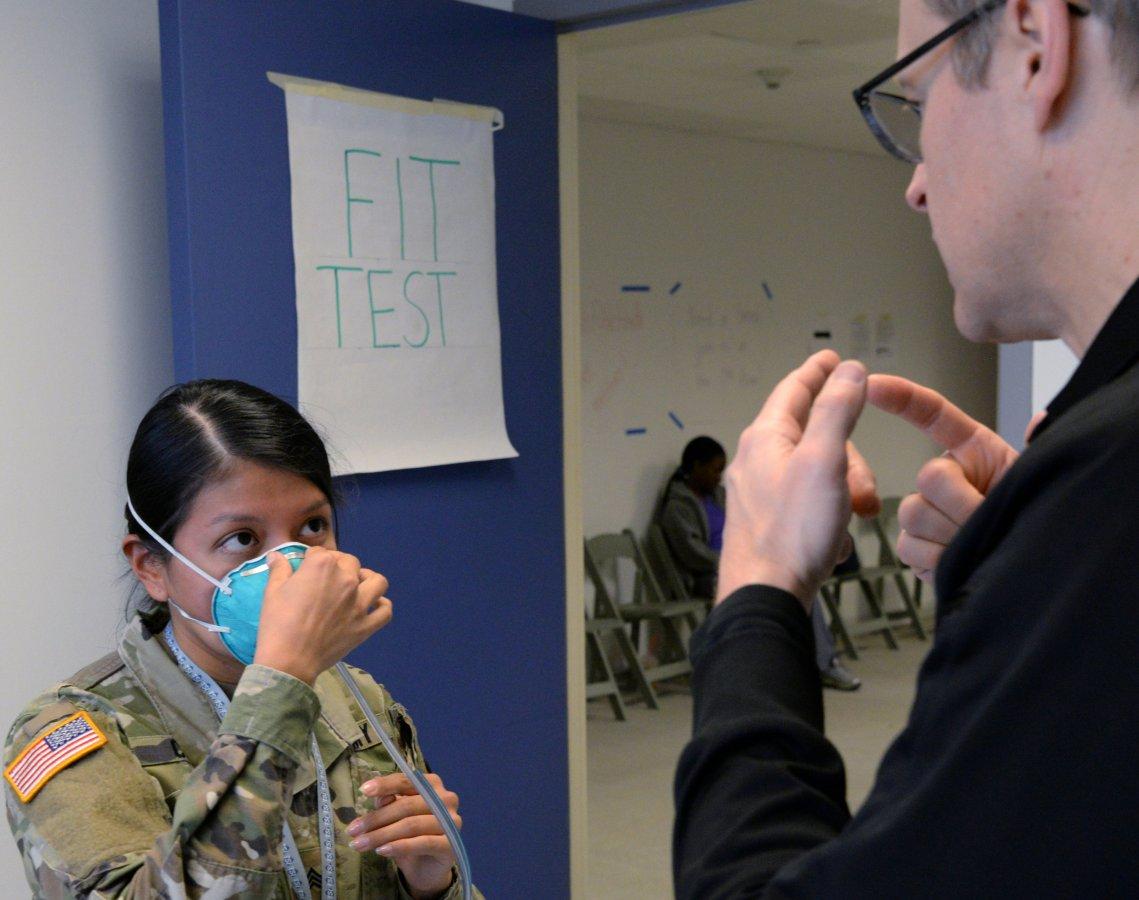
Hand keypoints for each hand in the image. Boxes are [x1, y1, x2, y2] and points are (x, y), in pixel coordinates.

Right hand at [253, 546, 391, 683]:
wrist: (290, 659)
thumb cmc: (278, 623)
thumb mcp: (272, 592)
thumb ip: (279, 570)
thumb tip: (276, 556)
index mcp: (322, 566)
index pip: (320, 553)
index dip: (311, 560)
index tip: (305, 569)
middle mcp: (346, 579)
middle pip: (349, 562)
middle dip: (338, 565)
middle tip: (327, 579)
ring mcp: (360, 602)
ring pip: (377, 581)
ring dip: (368, 579)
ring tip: (358, 585)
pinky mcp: (367, 625)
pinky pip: (385, 611)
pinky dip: (381, 607)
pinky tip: (372, 607)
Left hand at [349, 772, 461, 898]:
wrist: (427, 868)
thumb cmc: (410, 836)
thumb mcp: (394, 817)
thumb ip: (389, 803)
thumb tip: (380, 797)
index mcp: (432, 784)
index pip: (407, 780)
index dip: (385, 784)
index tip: (363, 790)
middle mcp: (446, 799)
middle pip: (406, 805)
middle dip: (376, 818)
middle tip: (353, 830)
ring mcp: (452, 822)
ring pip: (412, 825)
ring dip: (381, 835)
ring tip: (360, 844)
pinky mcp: (451, 844)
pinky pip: (423, 843)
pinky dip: (399, 846)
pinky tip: (381, 851)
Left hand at [717, 350, 872, 609]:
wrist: (766, 596)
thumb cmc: (793, 532)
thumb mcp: (825, 461)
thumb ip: (837, 411)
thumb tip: (848, 371)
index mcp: (765, 438)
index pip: (794, 389)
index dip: (818, 372)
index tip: (830, 359)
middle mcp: (756, 460)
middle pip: (815, 436)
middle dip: (850, 458)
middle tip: (863, 490)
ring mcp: (759, 492)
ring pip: (817, 473)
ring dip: (845, 491)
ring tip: (854, 519)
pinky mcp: (767, 522)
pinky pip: (809, 504)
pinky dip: (830, 516)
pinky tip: (835, 538)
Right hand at [867, 375, 1026, 581]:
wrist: (1028, 566)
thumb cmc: (1031, 517)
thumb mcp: (1037, 478)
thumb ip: (1035, 449)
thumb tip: (1039, 420)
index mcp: (970, 450)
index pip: (932, 414)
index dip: (903, 397)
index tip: (873, 384)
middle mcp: (941, 478)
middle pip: (929, 477)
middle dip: (963, 503)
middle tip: (988, 520)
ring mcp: (923, 514)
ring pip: (916, 514)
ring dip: (953, 535)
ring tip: (978, 545)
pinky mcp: (913, 548)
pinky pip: (910, 547)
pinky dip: (938, 559)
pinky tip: (959, 562)